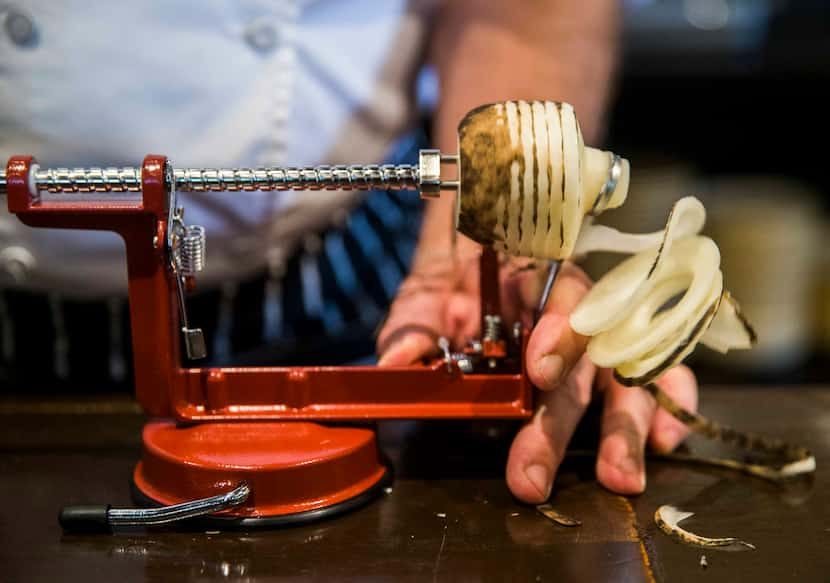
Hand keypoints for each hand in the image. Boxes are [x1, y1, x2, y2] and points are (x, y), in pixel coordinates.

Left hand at [377, 249, 697, 502]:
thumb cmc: (459, 279)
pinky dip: (670, 406)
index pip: (560, 297)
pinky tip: (667, 442)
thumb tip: (393, 365)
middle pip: (586, 356)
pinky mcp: (619, 360)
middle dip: (560, 419)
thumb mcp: (427, 293)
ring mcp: (604, 334)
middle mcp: (580, 305)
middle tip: (533, 472)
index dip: (557, 334)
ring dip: (623, 428)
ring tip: (618, 476)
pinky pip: (659, 376)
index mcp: (535, 276)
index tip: (540, 373)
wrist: (479, 256)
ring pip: (627, 374)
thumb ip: (414, 325)